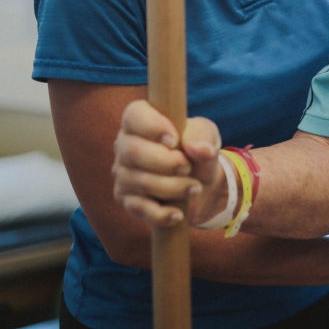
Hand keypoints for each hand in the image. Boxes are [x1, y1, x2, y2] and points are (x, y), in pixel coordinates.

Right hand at [112, 99, 226, 226]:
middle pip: (133, 151)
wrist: (199, 182)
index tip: (174, 140)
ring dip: (172, 187)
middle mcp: (125, 145)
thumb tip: (200, 150)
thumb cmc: (197, 149)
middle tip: (188, 167)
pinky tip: (177, 213)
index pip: (134, 115)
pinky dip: (160, 213)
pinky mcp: (126, 199)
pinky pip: (138, 208)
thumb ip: (203, 137)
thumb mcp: (206, 136)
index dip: (153, 126)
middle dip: (166, 162)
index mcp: (141, 120)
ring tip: (195, 187)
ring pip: (139, 181)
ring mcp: (122, 173)